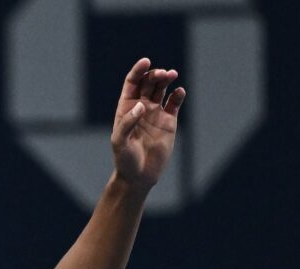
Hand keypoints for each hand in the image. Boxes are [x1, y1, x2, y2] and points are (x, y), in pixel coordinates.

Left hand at [111, 57, 185, 189]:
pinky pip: (174, 103)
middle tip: (163, 74)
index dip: (139, 70)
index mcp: (126, 108)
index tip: (146, 61)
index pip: (133, 83)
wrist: (139, 176)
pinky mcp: (169, 121)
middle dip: (155, 74)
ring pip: (162, 89)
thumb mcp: (119, 142)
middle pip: (149, 83)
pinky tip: (179, 92)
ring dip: (167, 80)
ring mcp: (156, 113)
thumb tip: (141, 105)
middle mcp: (141, 107)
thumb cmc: (124, 159)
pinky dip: (178, 95)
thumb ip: (127, 123)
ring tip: (172, 75)